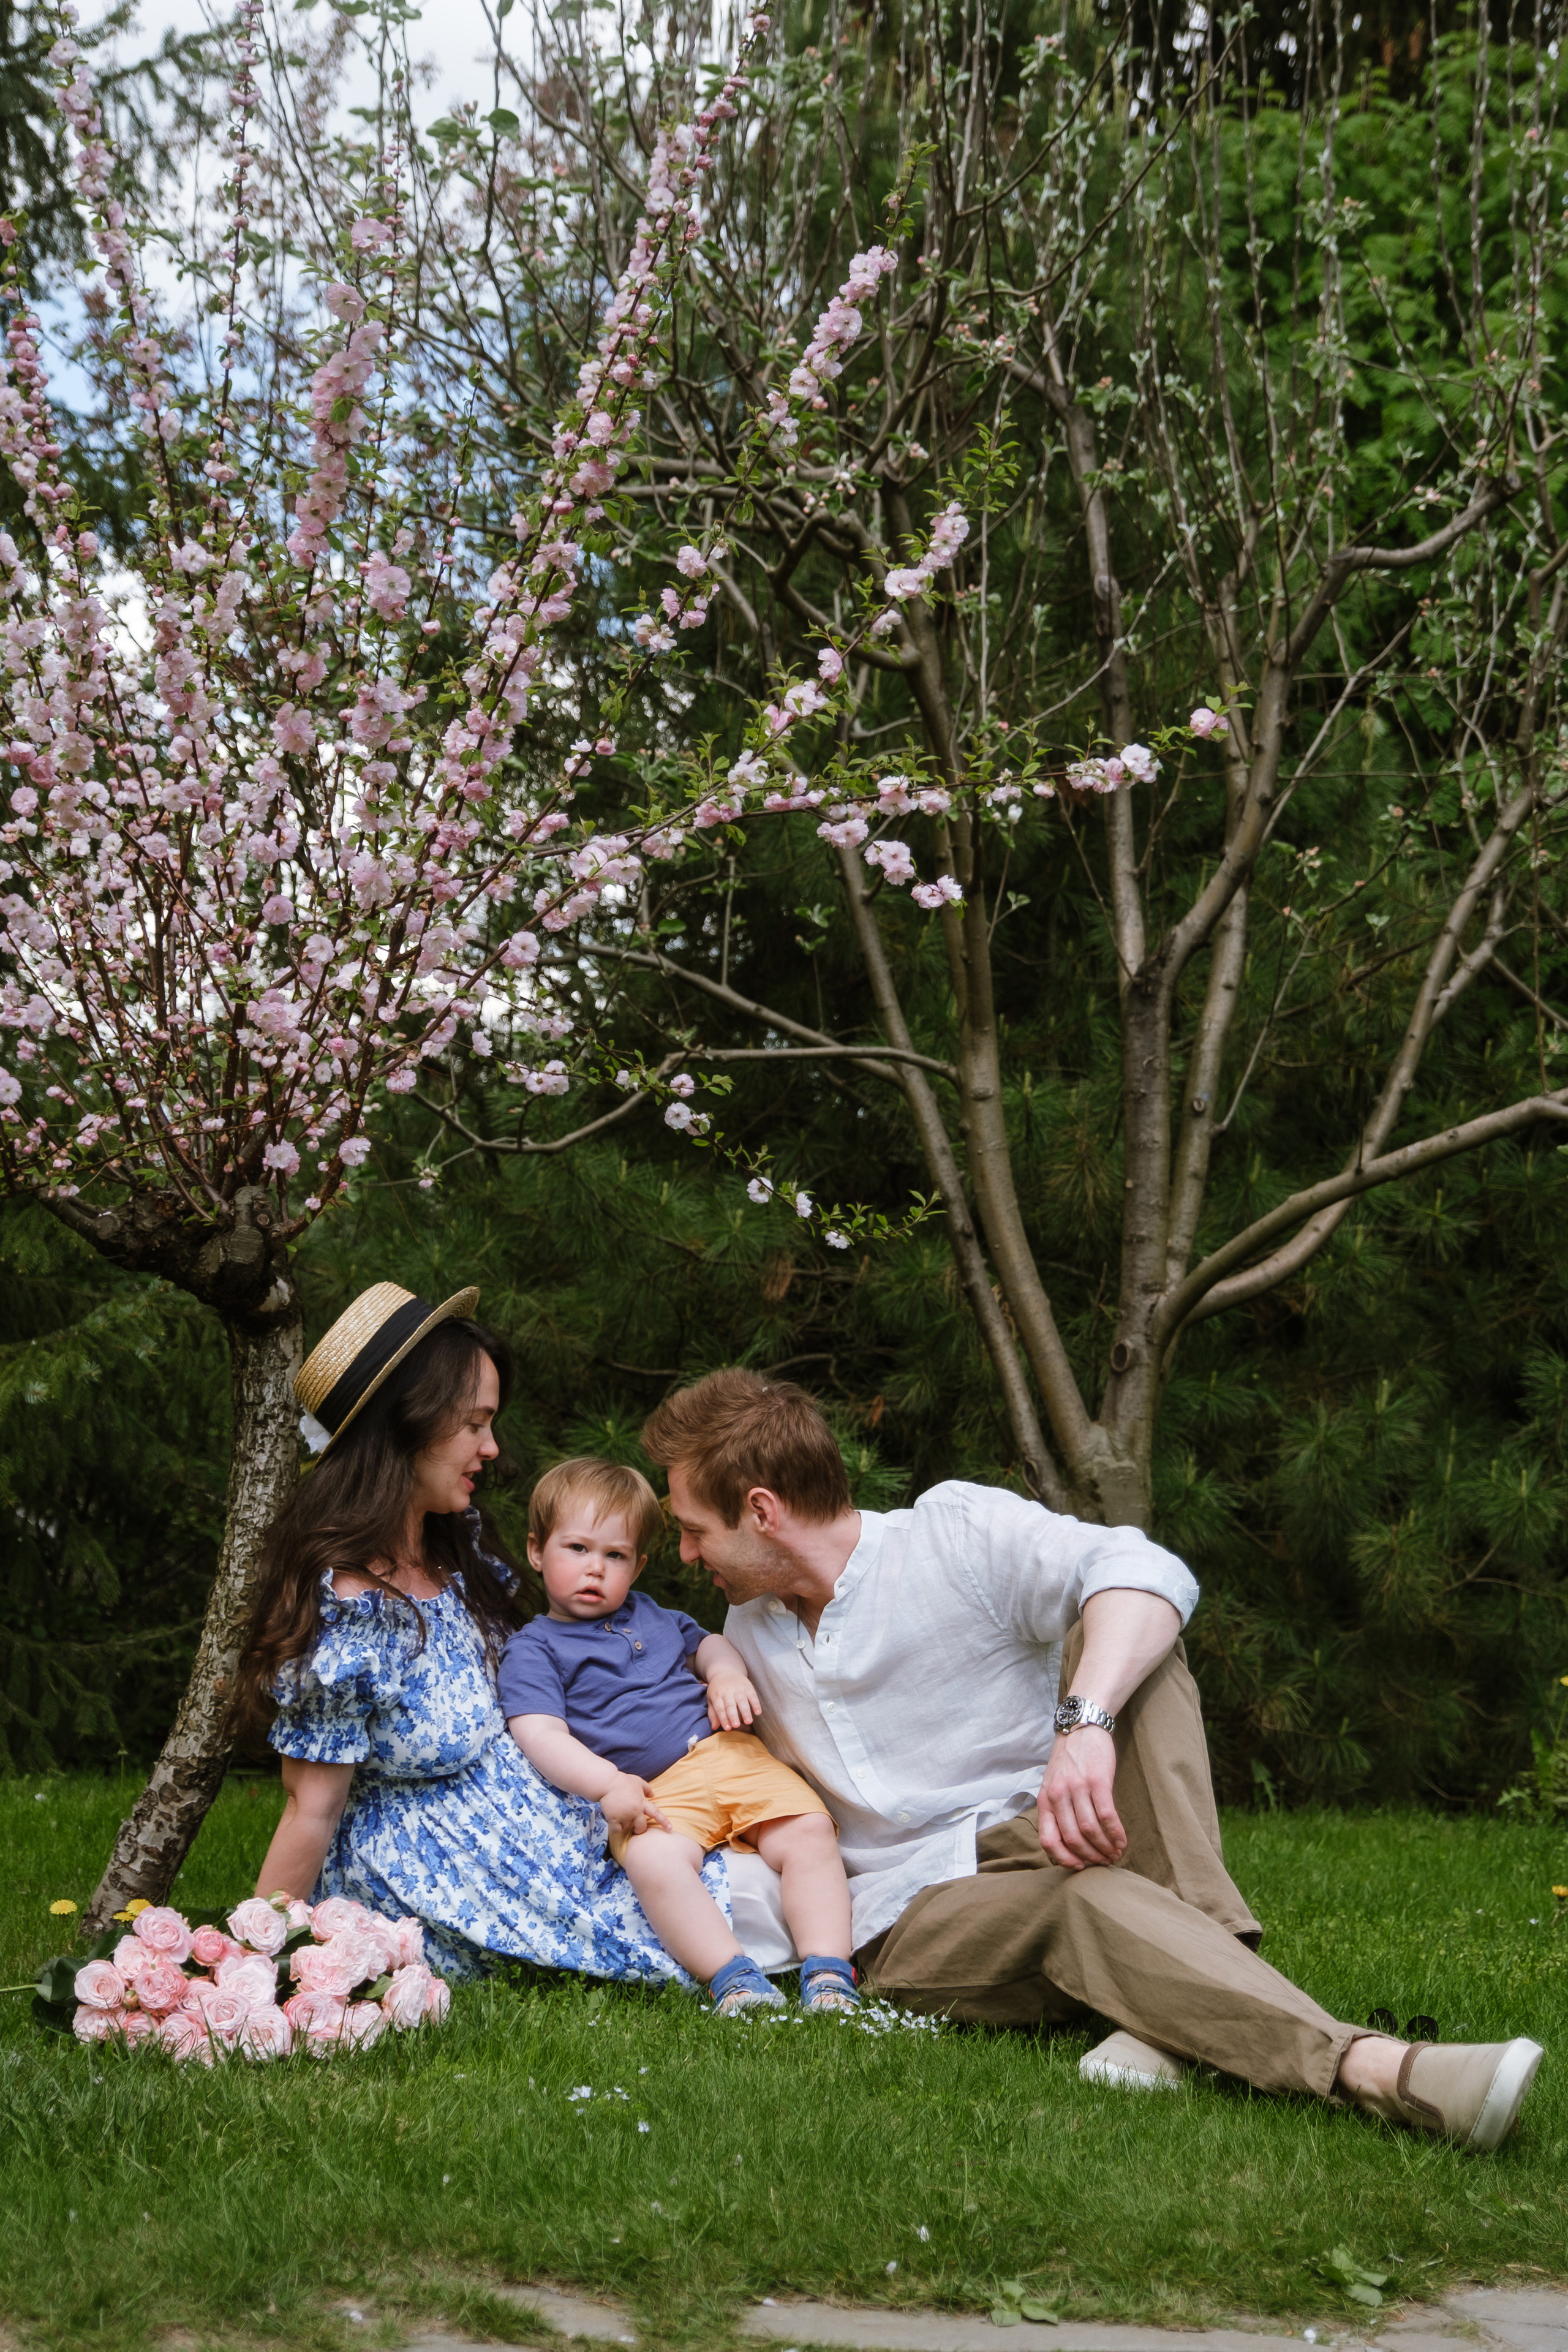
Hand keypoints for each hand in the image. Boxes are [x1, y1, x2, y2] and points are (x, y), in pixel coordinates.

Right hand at [599, 1772, 670, 1837]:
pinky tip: (613, 1820)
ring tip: (619, 1814)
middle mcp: (635, 1810)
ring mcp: (625, 1815)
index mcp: (642, 1802)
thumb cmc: (622, 1781)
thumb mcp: (637, 1781)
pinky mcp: (614, 1818)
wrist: (607, 1782)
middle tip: (635, 1828)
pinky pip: (617, 1830)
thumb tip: (653, 1795)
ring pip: (627, 1828)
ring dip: (624, 1824)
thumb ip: (647, 1788)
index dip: (663, 1821)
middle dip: (639, 1829)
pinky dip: (615, 1827)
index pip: (656, 1813)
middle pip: (641, 1827)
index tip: (670, 1829)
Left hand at [706, 1671, 761, 1730]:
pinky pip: (752, 1695)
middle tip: (736, 1726)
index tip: (727, 1728)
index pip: (719, 1708)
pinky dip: (756, 1704)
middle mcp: (727, 1691)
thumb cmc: (717, 1689)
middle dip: (733, 1715)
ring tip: (748, 1722)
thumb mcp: (711, 1699)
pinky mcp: (748, 1686)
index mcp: (717, 1695)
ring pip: (742, 1700)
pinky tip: (758, 1712)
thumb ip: (713, 1713)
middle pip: (730, 1705)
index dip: (723, 1718)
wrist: (726, 1671)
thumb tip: (714, 1727)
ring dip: (745, 1711)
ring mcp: (738, 1688)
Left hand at [1037, 1725, 1124, 1869]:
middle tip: (1104, 1862)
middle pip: (1073, 1839)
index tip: (1080, 1867)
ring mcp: (1077, 1788)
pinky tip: (1122, 1840)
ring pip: (1091, 1830)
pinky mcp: (1098, 1781)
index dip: (1065, 1859)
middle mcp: (1058, 1796)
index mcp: (1045, 1800)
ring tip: (1115, 1853)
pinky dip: (1116, 1833)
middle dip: (1091, 1856)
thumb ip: (1057, 1810)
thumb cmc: (1068, 1760)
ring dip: (1106, 1847)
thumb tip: (1070, 1843)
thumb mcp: (1052, 1785)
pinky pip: (1107, 1815)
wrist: (1081, 1727)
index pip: (1049, 1840)